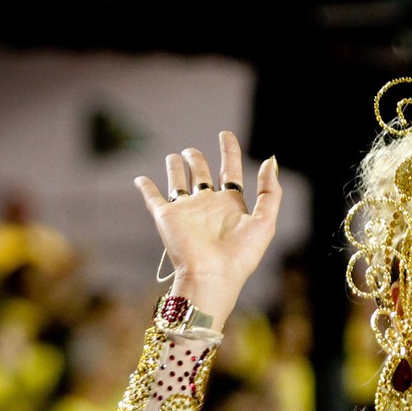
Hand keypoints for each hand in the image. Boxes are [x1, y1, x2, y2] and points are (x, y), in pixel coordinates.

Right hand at [135, 131, 281, 324]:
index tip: (226, 134)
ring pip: (178, 182)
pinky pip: (153, 198)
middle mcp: (208, 205)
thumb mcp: (265, 221)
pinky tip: (141, 179)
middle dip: (197, 160)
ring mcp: (186, 210)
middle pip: (201, 174)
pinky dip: (146, 187)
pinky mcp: (166, 217)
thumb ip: (270, 190)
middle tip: (192, 152)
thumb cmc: (241, 254)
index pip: (230, 170)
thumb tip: (271, 160)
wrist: (212, 276)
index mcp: (231, 204)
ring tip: (175, 157)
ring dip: (175, 168)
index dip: (229, 151)